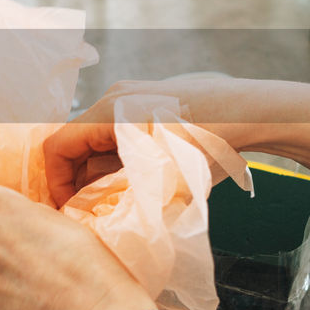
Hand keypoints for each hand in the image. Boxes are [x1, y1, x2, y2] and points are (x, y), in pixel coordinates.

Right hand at [44, 76, 252, 207]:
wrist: (254, 114)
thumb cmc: (209, 144)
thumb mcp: (160, 177)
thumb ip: (117, 192)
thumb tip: (91, 212)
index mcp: (109, 111)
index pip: (57, 146)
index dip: (56, 183)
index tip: (70, 212)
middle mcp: (114, 97)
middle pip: (75, 142)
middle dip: (78, 180)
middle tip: (91, 212)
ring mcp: (132, 97)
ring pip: (97, 139)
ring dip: (99, 171)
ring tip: (116, 200)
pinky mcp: (150, 102)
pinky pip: (118, 132)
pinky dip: (118, 158)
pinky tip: (138, 180)